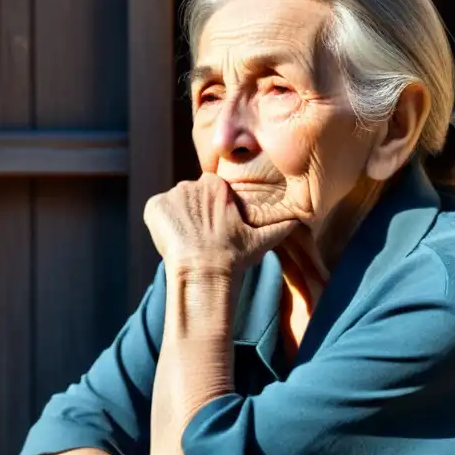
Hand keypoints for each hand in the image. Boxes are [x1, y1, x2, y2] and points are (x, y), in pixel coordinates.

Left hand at [144, 173, 298, 273]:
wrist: (204, 270)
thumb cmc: (234, 256)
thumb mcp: (262, 239)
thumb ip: (280, 226)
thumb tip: (300, 222)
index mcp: (218, 185)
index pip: (211, 193)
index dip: (212, 214)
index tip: (214, 232)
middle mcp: (193, 183)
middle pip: (191, 198)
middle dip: (194, 216)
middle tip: (200, 240)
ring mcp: (172, 194)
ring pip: (174, 206)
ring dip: (178, 221)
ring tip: (187, 243)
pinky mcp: (154, 207)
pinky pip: (156, 213)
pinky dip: (161, 225)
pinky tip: (173, 242)